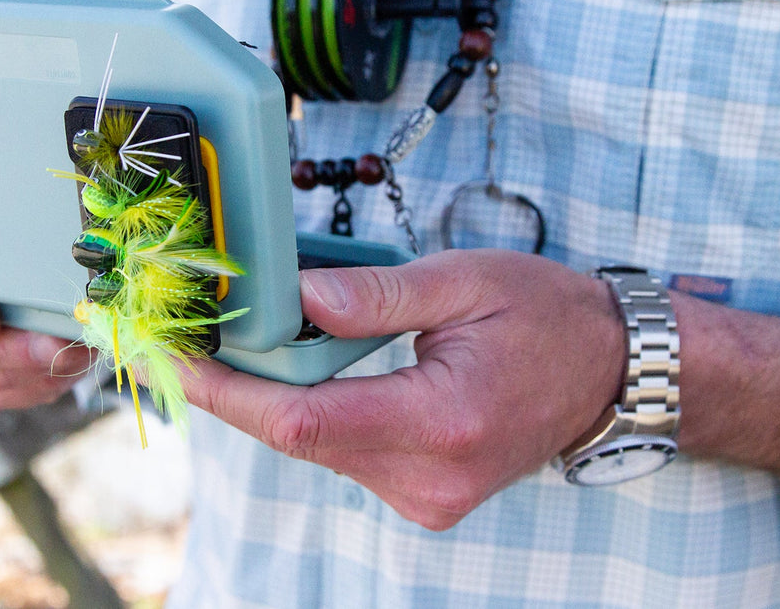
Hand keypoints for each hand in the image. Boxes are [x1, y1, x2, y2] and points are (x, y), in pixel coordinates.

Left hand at [181, 249, 625, 530]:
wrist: (609, 374)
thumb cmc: (546, 317)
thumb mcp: (464, 281)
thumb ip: (374, 295)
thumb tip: (295, 296)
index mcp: (442, 422)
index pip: (303, 422)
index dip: (225, 393)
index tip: (170, 359)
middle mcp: (429, 479)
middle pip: (298, 437)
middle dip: (238, 385)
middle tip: (187, 329)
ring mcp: (426, 498)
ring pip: (316, 447)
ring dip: (276, 395)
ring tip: (243, 336)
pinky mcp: (423, 497)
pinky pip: (344, 452)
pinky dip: (314, 409)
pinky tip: (302, 366)